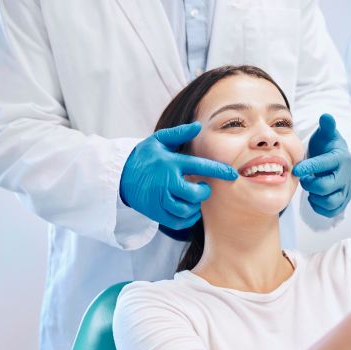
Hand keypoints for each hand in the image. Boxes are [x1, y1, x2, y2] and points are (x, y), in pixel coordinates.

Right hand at [119, 122, 237, 229]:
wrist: (118, 175)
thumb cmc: (143, 156)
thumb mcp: (158, 140)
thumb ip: (179, 133)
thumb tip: (198, 126)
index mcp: (170, 163)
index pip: (200, 166)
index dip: (219, 171)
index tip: (232, 174)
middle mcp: (165, 182)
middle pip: (194, 194)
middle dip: (204, 192)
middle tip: (203, 188)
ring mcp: (159, 199)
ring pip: (186, 210)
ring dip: (196, 206)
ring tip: (194, 198)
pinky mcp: (154, 212)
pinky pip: (177, 222)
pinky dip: (187, 219)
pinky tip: (189, 210)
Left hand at [292, 114, 350, 217]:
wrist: (340, 161)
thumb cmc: (329, 147)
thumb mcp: (327, 135)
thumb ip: (326, 126)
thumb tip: (326, 116)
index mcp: (340, 158)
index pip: (325, 164)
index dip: (309, 167)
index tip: (296, 169)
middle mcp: (345, 176)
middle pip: (326, 186)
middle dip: (310, 184)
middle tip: (304, 178)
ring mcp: (345, 190)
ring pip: (331, 201)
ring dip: (315, 197)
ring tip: (310, 187)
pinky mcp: (342, 201)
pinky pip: (331, 210)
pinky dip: (320, 207)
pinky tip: (314, 197)